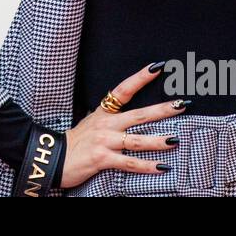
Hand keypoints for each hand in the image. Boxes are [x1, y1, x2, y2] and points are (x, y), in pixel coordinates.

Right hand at [60, 62, 187, 188]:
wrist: (53, 158)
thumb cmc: (77, 142)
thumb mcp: (92, 122)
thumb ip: (111, 118)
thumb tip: (133, 116)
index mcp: (104, 112)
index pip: (124, 90)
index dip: (140, 78)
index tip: (158, 68)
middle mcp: (106, 124)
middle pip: (139, 115)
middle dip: (162, 110)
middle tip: (182, 104)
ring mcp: (104, 141)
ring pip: (136, 140)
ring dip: (158, 140)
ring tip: (176, 140)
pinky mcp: (102, 159)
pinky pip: (129, 162)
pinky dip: (147, 166)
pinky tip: (162, 167)